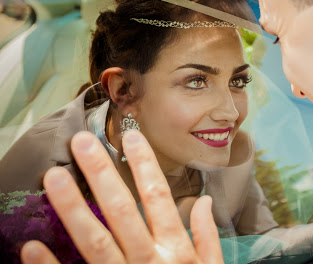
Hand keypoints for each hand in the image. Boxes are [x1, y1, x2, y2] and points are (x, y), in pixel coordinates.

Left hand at [20, 130, 222, 263]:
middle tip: (81, 144)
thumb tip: (203, 202)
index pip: (158, 198)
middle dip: (102, 175)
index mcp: (175, 249)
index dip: (145, 166)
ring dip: (73, 209)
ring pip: (95, 241)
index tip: (132, 137)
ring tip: (52, 179)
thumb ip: (207, 237)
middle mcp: (148, 260)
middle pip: (121, 211)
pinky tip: (30, 248)